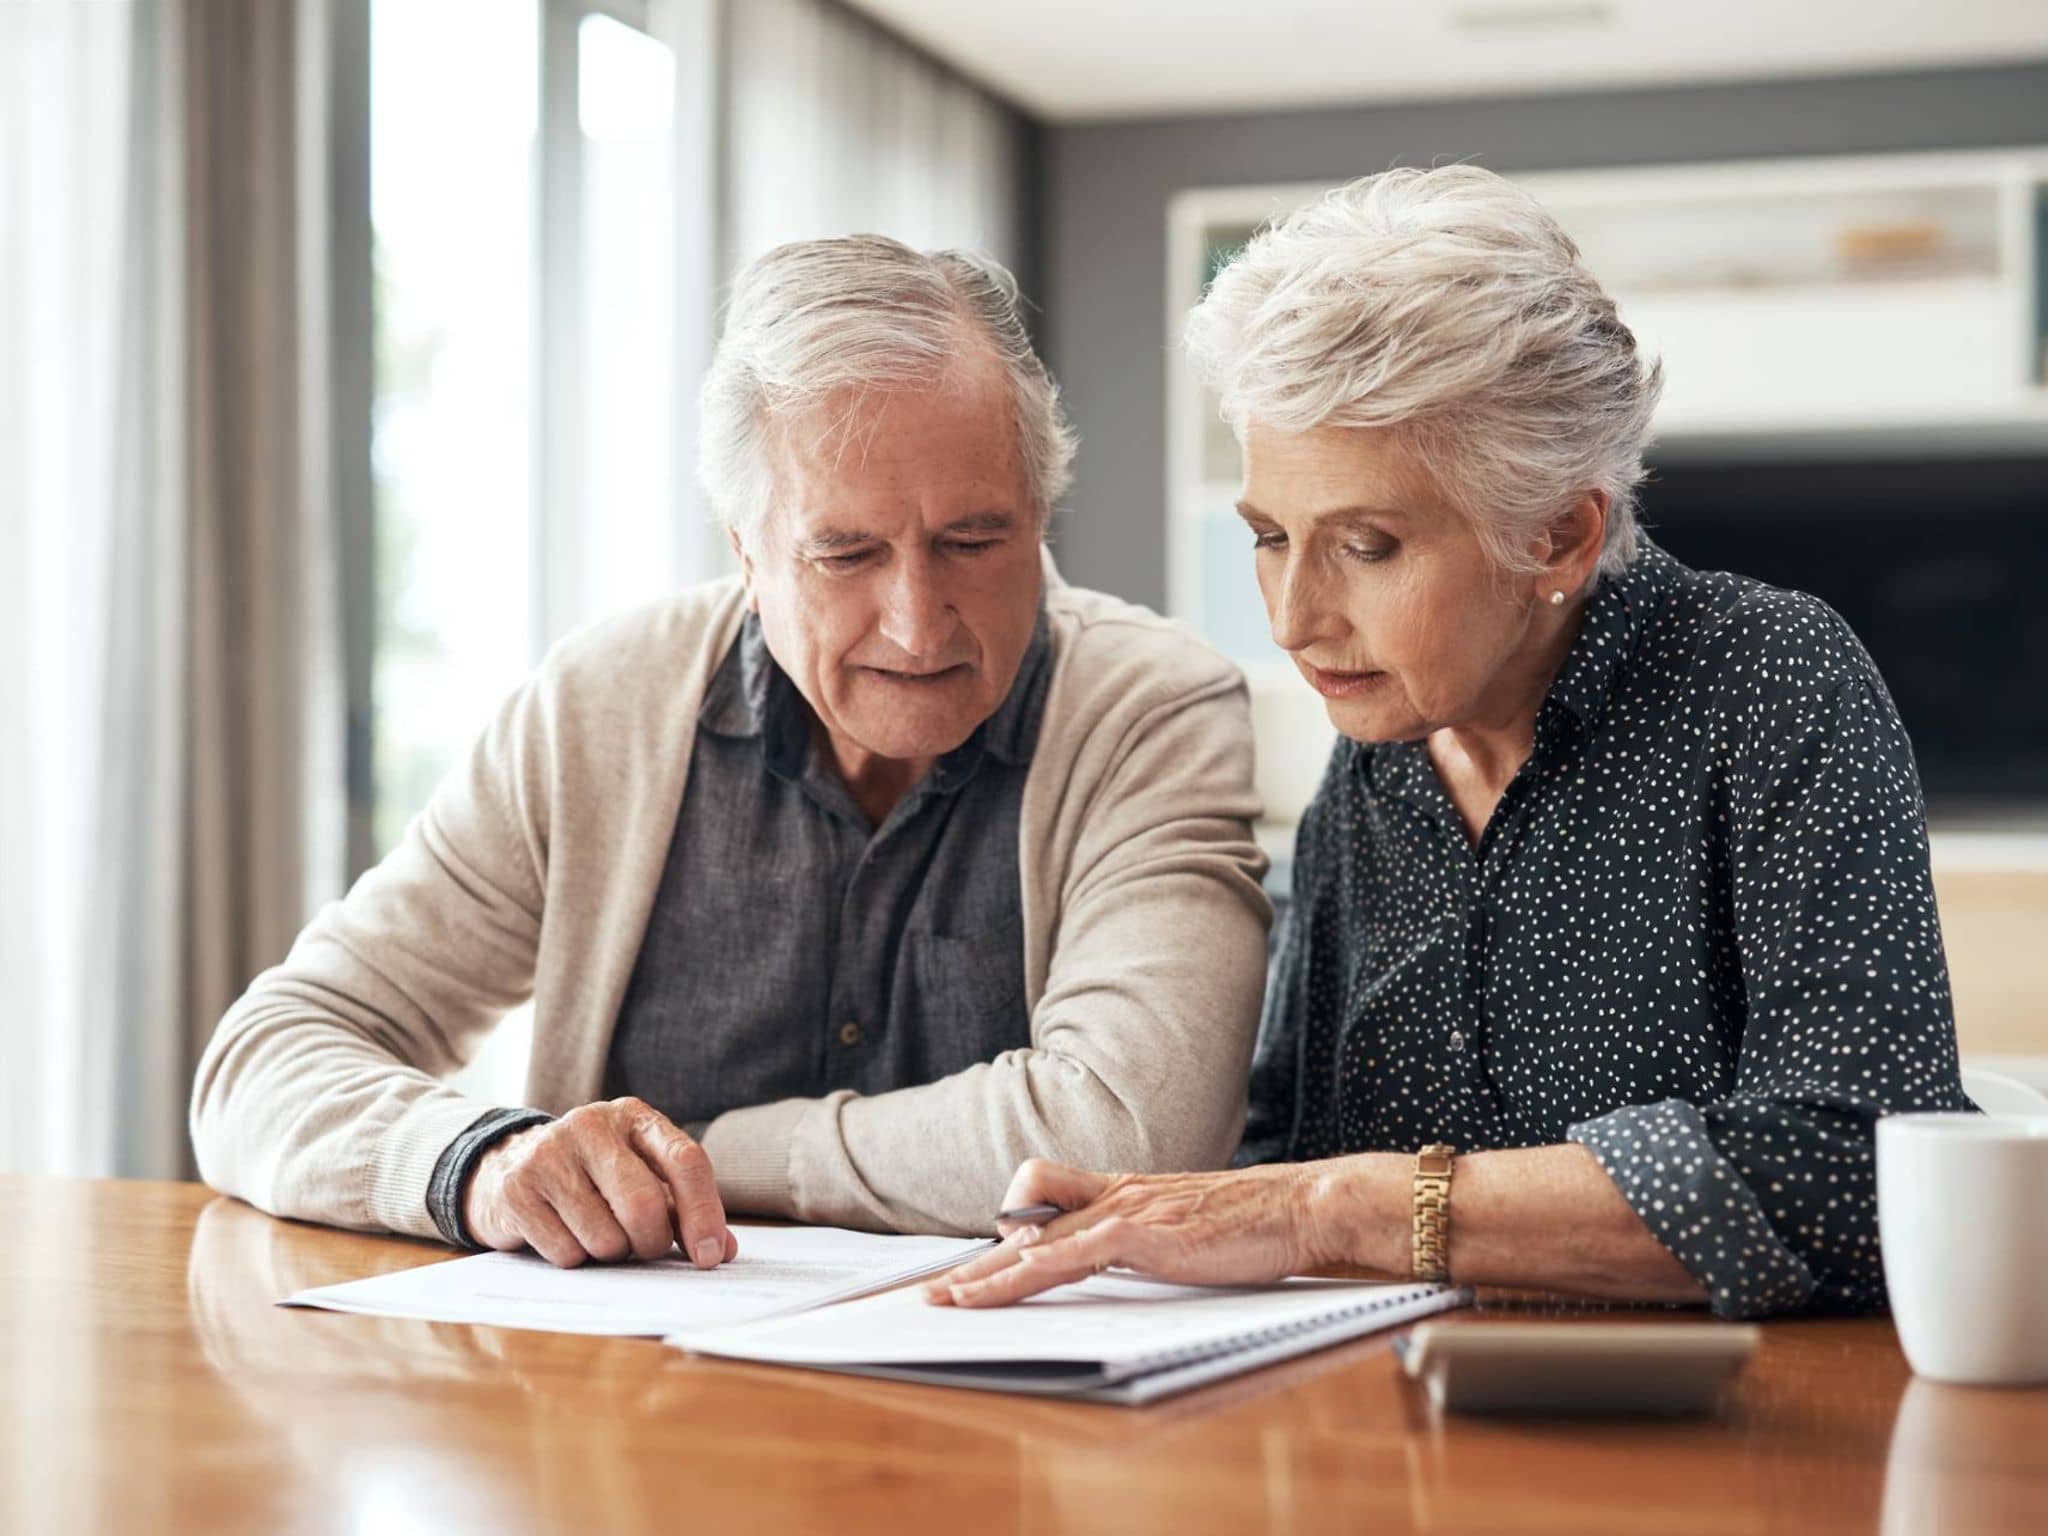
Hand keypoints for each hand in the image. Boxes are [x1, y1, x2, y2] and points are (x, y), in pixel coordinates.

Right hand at [463, 1097, 737, 1269]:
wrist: (509, 1165)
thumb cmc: (593, 1178)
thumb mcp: (642, 1179)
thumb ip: (684, 1211)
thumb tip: (721, 1250)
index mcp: (635, 1118)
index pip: (685, 1161)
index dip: (704, 1213)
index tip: (708, 1256)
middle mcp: (593, 1125)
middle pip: (644, 1205)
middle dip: (652, 1243)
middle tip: (645, 1249)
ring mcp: (551, 1153)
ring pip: (605, 1237)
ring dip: (611, 1254)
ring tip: (599, 1235)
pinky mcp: (518, 1188)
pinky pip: (566, 1252)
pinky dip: (576, 1260)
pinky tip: (565, 1235)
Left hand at [922, 1157, 1334, 1307]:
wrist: (1301, 1205)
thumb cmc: (1252, 1222)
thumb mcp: (1184, 1227)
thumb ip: (1144, 1239)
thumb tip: (1114, 1259)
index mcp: (1124, 1194)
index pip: (1044, 1205)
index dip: (1004, 1235)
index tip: (975, 1266)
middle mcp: (1117, 1196)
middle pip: (1026, 1227)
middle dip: (979, 1265)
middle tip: (935, 1294)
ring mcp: (1130, 1212)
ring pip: (1039, 1241)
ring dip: (991, 1274)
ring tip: (953, 1302)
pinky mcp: (1148, 1233)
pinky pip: (1077, 1251)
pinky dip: (1038, 1269)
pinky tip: (1014, 1284)